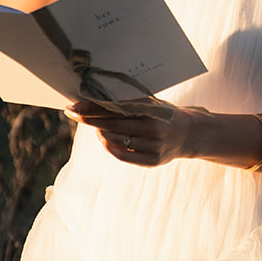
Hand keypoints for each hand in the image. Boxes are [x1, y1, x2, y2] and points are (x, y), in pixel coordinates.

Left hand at [65, 100, 195, 167]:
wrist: (188, 134)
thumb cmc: (162, 113)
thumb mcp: (150, 102)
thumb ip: (128, 102)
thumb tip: (94, 99)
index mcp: (152, 109)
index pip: (115, 107)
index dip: (92, 107)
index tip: (75, 105)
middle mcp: (153, 128)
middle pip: (112, 124)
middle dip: (89, 118)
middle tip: (73, 113)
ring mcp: (153, 146)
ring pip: (115, 140)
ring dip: (100, 132)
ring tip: (95, 126)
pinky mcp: (152, 161)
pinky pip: (123, 156)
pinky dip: (109, 147)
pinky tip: (104, 139)